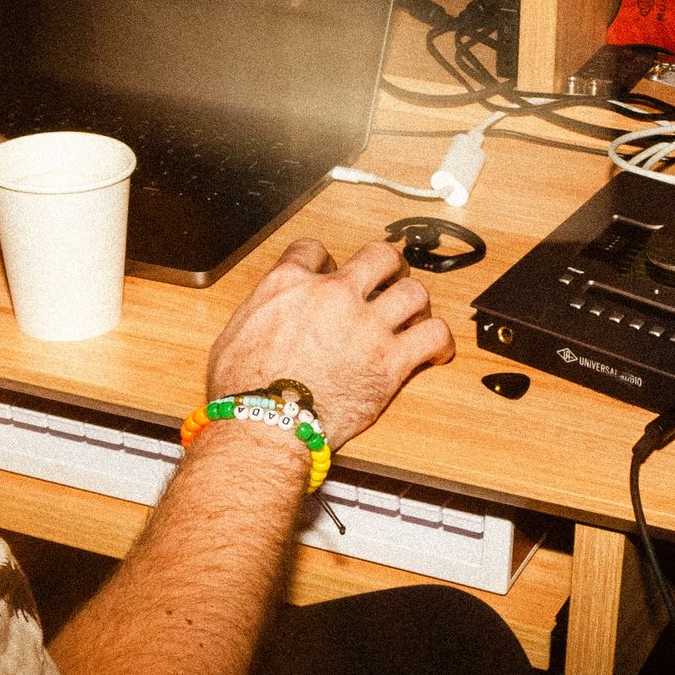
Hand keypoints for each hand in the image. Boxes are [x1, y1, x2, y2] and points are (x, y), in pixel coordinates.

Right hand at [207, 239, 455, 448]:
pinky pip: (433, 336)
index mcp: (290, 283)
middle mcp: (333, 294)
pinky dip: (438, 342)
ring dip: (415, 304)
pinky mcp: (390, 360)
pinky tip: (433, 350)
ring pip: (414, 292)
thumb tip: (272, 310)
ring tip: (412, 317)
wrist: (262, 425)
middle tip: (388, 281)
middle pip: (379, 257)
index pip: (316, 249)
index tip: (332, 273)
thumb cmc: (242, 389)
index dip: (325, 260)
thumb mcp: (235, 331)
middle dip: (387, 267)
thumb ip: (264, 308)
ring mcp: (366, 325)